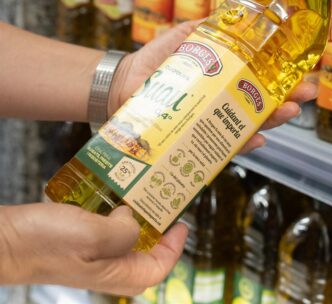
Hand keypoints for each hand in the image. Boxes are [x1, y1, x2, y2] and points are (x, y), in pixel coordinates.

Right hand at [0, 203, 187, 295]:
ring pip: (125, 237)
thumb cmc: (43, 243)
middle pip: (145, 253)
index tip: (181, 222)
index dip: (175, 246)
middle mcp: (105, 267)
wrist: (3, 240)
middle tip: (165, 201)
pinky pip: (103, 225)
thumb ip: (124, 232)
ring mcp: (89, 254)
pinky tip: (112, 191)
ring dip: (137, 216)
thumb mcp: (94, 235)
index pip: (159, 268)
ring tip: (143, 192)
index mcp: (115, 273)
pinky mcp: (75, 240)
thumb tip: (135, 221)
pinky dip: (111, 209)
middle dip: (159, 229)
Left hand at [108, 21, 317, 152]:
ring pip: (253, 124)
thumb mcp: (184, 37)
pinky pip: (226, 145)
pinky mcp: (200, 137)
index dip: (288, 77)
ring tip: (290, 111)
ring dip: (275, 119)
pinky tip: (258, 139)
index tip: (307, 72)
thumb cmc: (155, 61)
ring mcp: (215, 120)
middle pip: (267, 103)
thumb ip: (208, 28)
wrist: (124, 83)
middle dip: (291, 99)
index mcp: (228, 78)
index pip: (265, 79)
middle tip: (308, 93)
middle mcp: (226, 101)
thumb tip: (234, 13)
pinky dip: (243, 144)